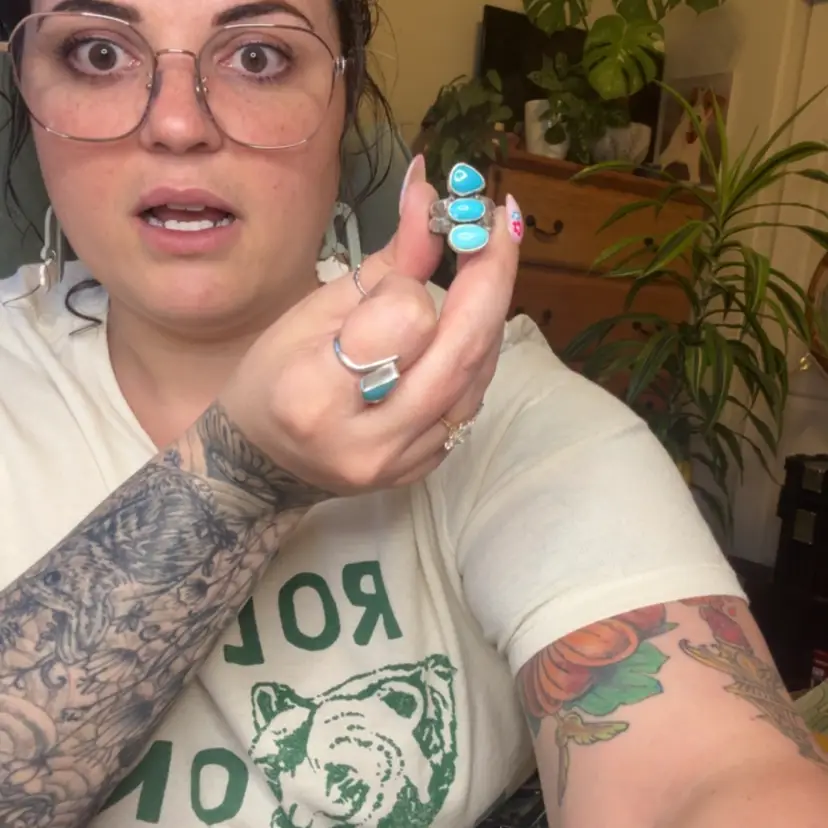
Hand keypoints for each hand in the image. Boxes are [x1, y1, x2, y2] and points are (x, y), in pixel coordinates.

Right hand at [221, 157, 521, 493]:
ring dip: (490, 313)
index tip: (408, 257)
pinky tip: (471, 321)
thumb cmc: (275, 376)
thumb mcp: (317, 309)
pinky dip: (477, 353)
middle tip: (500, 224)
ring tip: (488, 264)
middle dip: (491, 277)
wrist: (268, 458)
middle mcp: (367, 441)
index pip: (406, 320)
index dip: (413, 280)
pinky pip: (470, 401)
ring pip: (477, 376)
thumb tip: (431, 191)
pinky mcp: (424, 469)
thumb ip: (386, 262)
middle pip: (460, 350)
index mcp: (314, 394)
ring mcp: (401, 464)